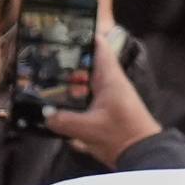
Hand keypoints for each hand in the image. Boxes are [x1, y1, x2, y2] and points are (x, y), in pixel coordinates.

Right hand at [44, 35, 161, 168]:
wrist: (141, 153)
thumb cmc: (121, 135)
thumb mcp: (88, 129)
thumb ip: (64, 121)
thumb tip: (44, 115)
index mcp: (110, 78)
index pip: (99, 47)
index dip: (84, 36)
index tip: (64, 31)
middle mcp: (110, 83)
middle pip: (87, 65)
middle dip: (68, 63)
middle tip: (43, 61)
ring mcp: (108, 96)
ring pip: (85, 82)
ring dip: (68, 83)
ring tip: (43, 82)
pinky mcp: (105, 110)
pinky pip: (86, 98)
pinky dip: (72, 99)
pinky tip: (55, 106)